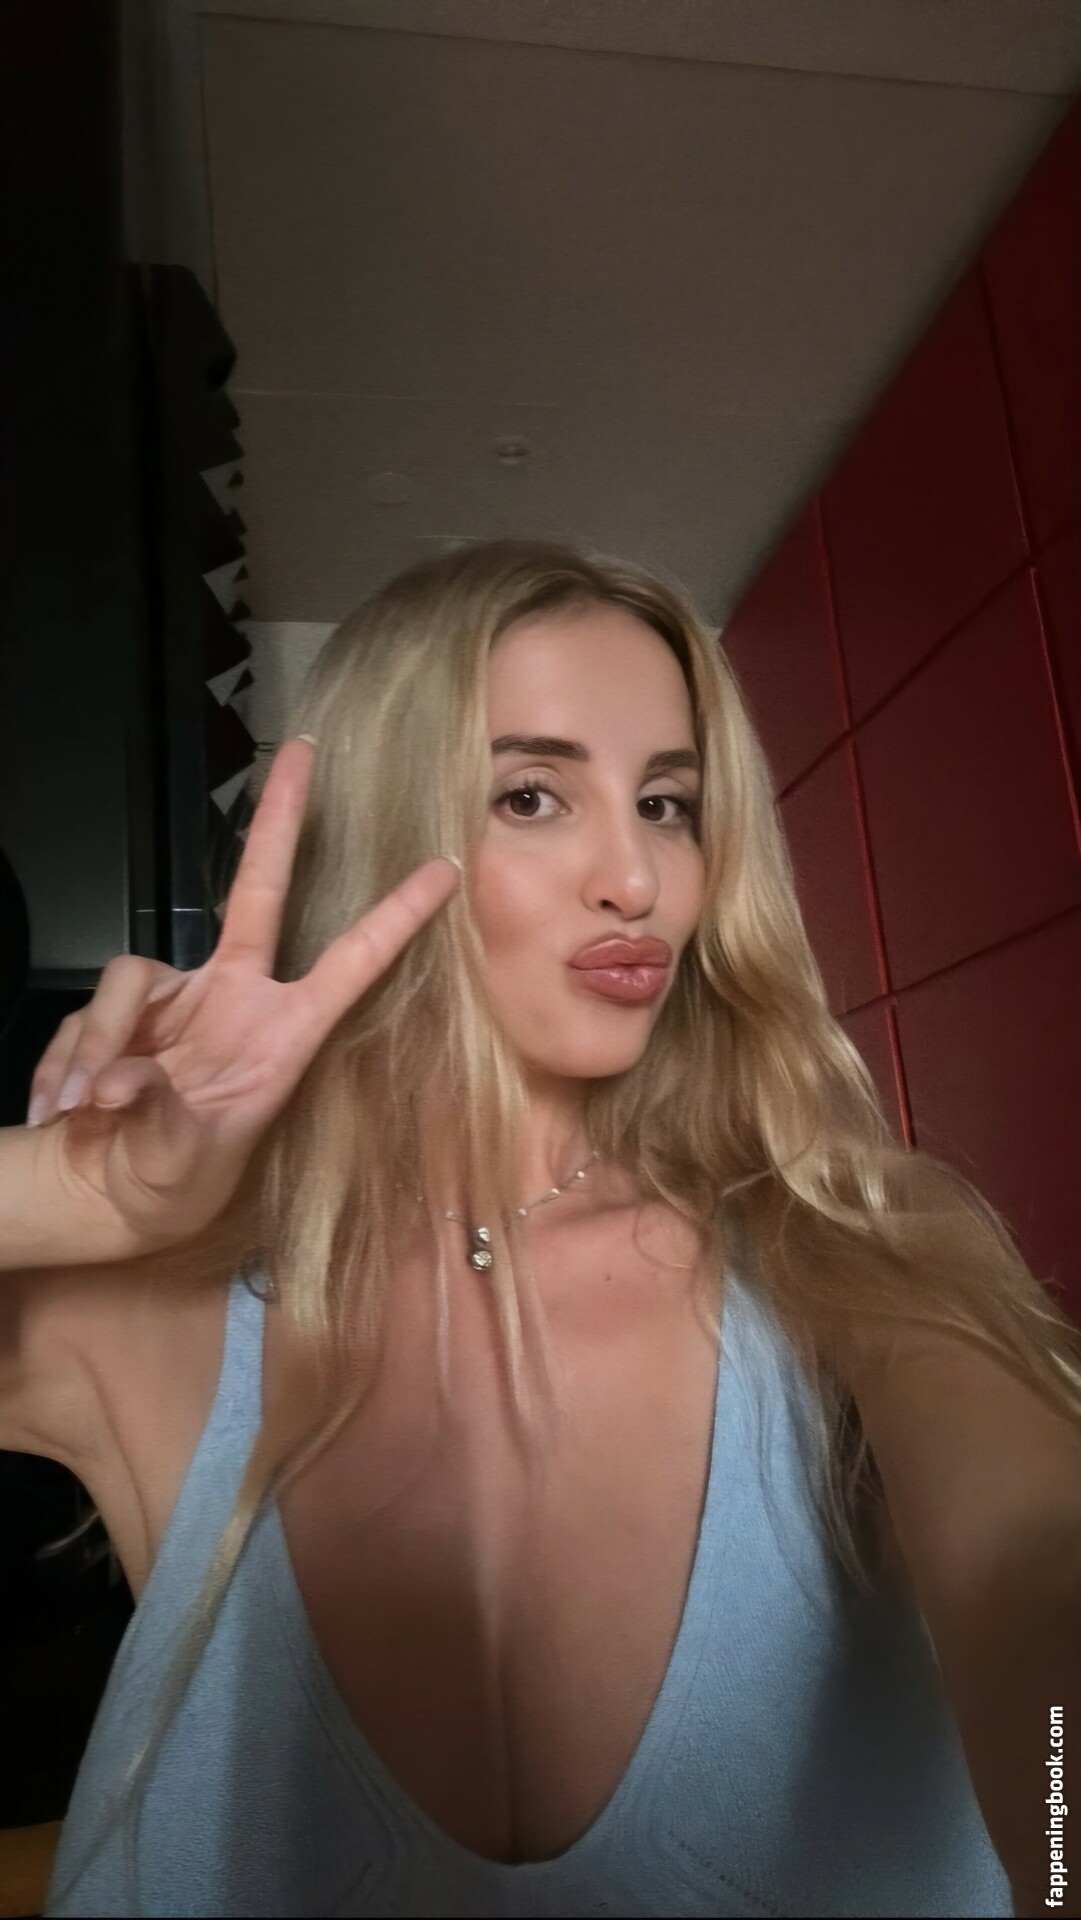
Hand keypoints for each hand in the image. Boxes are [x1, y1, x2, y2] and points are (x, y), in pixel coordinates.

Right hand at [25, 738, 459, 1258]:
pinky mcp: (124, 1006)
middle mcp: (236, 998)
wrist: (106, 1194)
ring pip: (130, 978)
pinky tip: (62, 1107)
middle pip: (259, 889)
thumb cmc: (171, 1180)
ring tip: (84, 1108)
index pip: (352, 963)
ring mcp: (177, 996)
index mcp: (284, 1035)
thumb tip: (123, 1078)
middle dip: (280, 819)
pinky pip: (91, 1013)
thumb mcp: (179, 1162)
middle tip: (304, 750)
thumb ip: (159, 1116)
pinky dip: (67, 1062)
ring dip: (100, 1043)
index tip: (446, 868)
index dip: (396, 917)